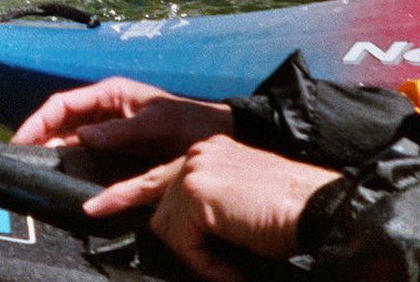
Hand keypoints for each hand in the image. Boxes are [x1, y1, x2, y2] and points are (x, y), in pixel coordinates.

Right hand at [9, 77, 233, 159]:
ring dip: (50, 154)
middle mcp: (103, 111)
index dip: (38, 121)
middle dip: (38, 139)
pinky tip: (60, 178)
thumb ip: (121, 130)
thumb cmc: (189, 123)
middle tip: (19, 161)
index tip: (21, 141)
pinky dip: (69, 166)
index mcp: (109, 94)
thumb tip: (81, 137)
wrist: (214, 139)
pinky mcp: (114, 152)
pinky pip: (84, 157)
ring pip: (68, 141)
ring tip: (33, 171)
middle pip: (59, 123)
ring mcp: (107, 132)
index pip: (62, 104)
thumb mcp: (157, 123)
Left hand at [82, 136, 342, 280]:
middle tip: (118, 224)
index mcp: (210, 151)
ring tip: (228, 266)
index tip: (97, 206)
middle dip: (144, 220)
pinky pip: (182, 241)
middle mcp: (199, 153)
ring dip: (195, 253)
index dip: (127, 193)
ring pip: (166, 225)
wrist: (322, 208)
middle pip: (155, 198)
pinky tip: (229, 269)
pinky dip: (204, 263)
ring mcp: (195, 169)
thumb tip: (176, 232)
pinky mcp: (197, 192)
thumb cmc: (290, 213)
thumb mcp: (238, 204)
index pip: (159, 173)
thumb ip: (207, 207)